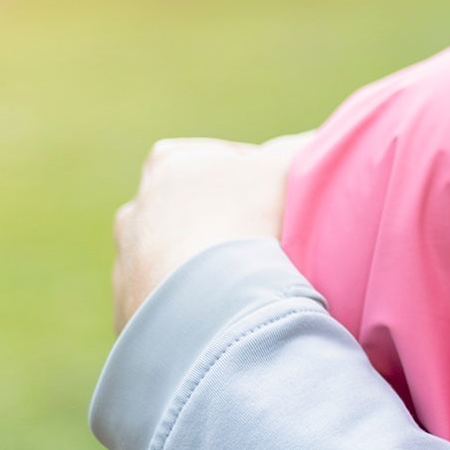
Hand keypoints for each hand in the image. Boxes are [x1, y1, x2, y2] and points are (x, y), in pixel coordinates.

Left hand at [113, 133, 312, 331]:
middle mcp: (138, 209)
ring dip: (206, 264)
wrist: (205, 302)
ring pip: (177, 256)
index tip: (283, 196)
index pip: (221, 159)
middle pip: (195, 209)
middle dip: (226, 221)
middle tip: (267, 241)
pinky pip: (169, 301)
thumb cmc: (247, 222)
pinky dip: (193, 303)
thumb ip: (302, 147)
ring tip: (246, 281)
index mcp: (168, 164)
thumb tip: (321, 139)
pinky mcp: (129, 306)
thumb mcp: (287, 168)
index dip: (258, 176)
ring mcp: (128, 260)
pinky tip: (226, 310)